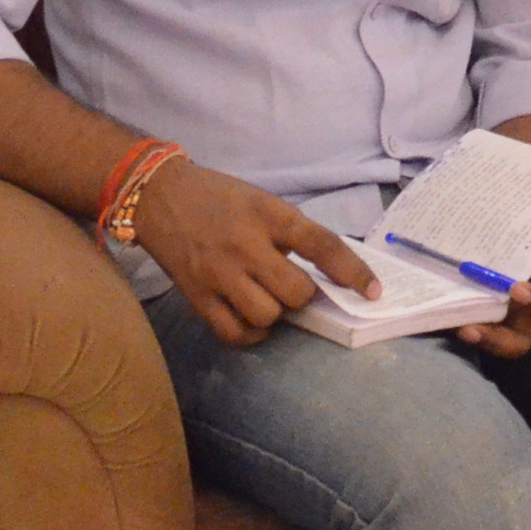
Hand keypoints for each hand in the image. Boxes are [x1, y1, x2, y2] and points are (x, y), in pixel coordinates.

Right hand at [129, 159, 374, 347]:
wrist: (158, 196)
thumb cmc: (219, 197)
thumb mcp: (261, 201)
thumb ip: (291, 233)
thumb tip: (329, 272)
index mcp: (268, 214)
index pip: (322, 245)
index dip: (353, 271)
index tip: (372, 291)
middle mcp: (245, 245)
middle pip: (296, 291)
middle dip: (304, 294)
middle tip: (295, 286)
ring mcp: (218, 274)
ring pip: (268, 315)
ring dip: (277, 312)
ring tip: (268, 297)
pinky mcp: (196, 297)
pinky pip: (234, 332)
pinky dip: (252, 333)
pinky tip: (253, 319)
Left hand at [454, 204, 530, 357]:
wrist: (494, 195)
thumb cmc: (528, 207)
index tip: (520, 288)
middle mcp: (522, 303)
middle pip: (520, 339)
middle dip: (501, 341)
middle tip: (477, 326)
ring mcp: (491, 305)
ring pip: (489, 337)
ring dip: (477, 338)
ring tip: (459, 327)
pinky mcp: (461, 302)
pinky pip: (457, 321)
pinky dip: (446, 321)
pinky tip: (432, 311)